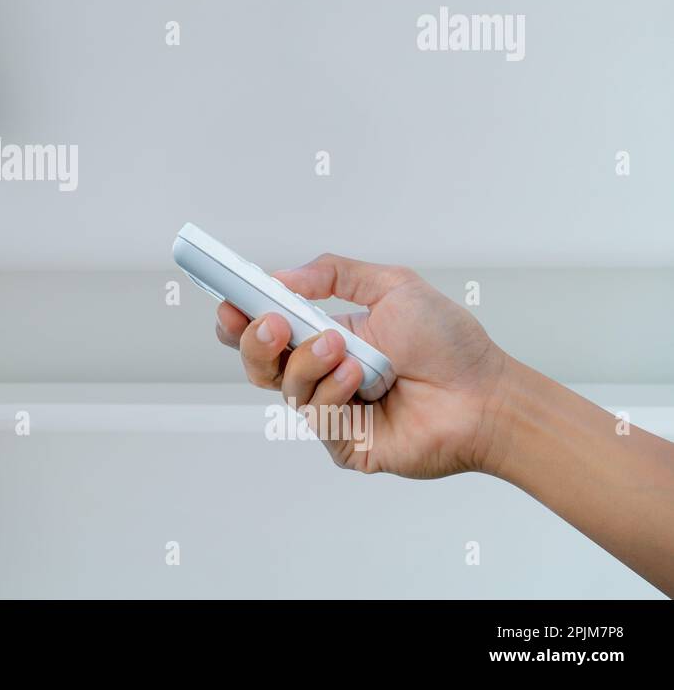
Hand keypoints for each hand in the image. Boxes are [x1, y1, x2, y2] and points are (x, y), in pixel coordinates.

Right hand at [214, 253, 511, 478]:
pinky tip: (362, 380)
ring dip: (308, 363)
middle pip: (258, 362)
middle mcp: (322, 373)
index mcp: (325, 335)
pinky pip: (316, 416)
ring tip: (343, 349)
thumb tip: (282, 276)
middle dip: (255, 341)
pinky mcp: (344, 441)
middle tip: (272, 323)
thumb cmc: (450, 346)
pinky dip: (334, 392)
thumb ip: (334, 273)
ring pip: (285, 387)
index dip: (241, 316)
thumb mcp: (393, 286)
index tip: (229, 300)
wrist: (486, 395)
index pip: (267, 328)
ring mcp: (331, 408)